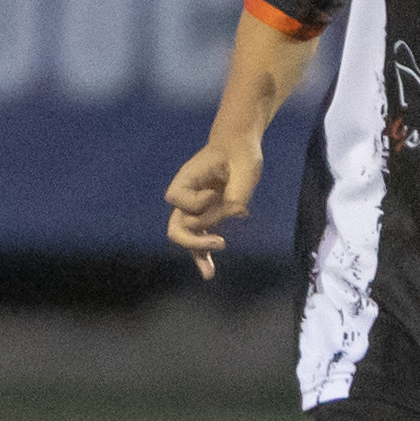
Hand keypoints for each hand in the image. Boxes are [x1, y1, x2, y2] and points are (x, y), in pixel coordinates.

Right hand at [164, 133, 260, 275]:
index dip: (197, 202)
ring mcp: (195, 208)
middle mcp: (186, 197)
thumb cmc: (240, 154)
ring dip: (199, 253)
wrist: (239, 148)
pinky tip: (209, 271)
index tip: (214, 192)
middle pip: (176, 227)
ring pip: (187, 238)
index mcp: (187, 179)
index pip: (178, 199)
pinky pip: (200, 239)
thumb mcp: (243, 171)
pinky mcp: (207, 216)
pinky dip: (203, 254)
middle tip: (221, 241)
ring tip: (209, 272)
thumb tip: (236, 216)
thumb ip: (233, 196)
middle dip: (195, 239)